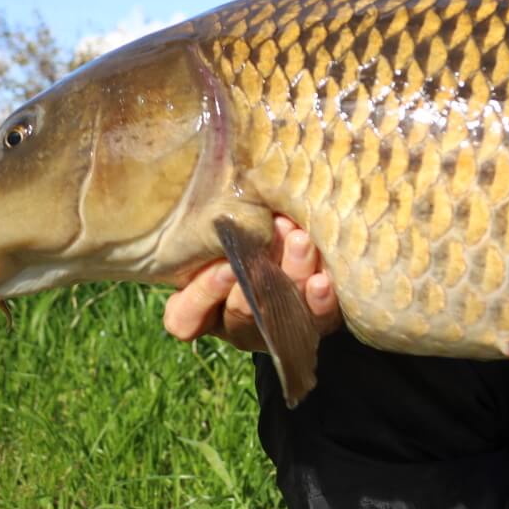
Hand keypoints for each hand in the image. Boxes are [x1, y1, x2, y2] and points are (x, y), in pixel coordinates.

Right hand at [162, 214, 342, 351]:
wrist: (297, 248)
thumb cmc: (245, 231)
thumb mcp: (224, 229)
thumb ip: (217, 220)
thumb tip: (227, 179)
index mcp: (203, 306)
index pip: (185, 318)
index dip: (203, 296)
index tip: (225, 265)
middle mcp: (235, 322)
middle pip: (239, 312)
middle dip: (258, 273)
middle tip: (276, 231)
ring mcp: (275, 328)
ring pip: (278, 316)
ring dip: (291, 276)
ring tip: (301, 240)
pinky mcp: (312, 326)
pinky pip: (316, 322)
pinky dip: (319, 301)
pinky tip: (323, 280)